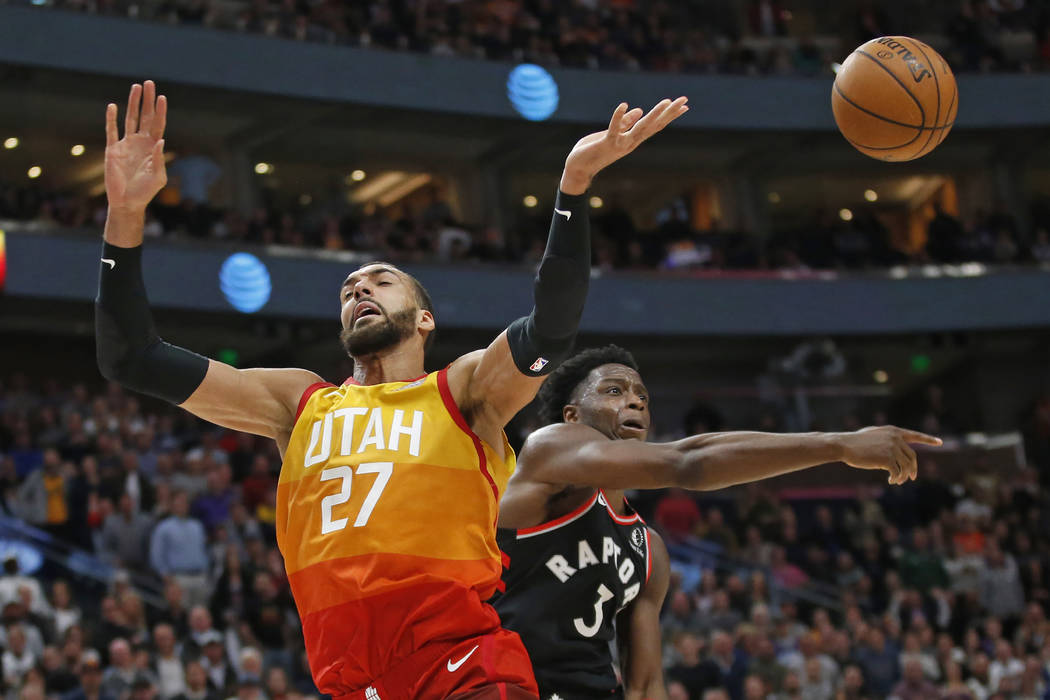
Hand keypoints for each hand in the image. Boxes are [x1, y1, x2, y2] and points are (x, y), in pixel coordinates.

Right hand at [105, 80, 167, 213]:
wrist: (127, 203)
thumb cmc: (145, 192)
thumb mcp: (158, 177)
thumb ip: (159, 159)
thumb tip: (161, 140)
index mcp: (154, 148)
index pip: (158, 125)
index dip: (160, 112)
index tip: (162, 97)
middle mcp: (140, 143)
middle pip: (145, 117)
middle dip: (147, 101)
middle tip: (149, 83)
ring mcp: (126, 145)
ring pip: (130, 119)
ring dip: (133, 103)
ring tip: (136, 87)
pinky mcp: (113, 150)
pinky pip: (111, 131)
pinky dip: (111, 119)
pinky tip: (112, 106)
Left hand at [560, 97, 688, 194]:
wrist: (578, 169)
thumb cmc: (594, 151)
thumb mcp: (611, 134)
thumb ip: (625, 123)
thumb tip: (639, 110)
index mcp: (632, 139)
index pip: (654, 126)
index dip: (669, 116)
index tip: (684, 106)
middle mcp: (629, 143)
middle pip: (653, 126)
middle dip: (669, 113)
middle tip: (684, 100)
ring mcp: (619, 144)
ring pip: (640, 128)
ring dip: (654, 115)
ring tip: (666, 102)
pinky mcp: (605, 143)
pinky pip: (614, 129)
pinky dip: (618, 117)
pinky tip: (624, 104)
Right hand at [839, 426, 941, 484]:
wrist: (844, 445)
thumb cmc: (855, 442)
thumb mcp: (873, 435)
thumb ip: (887, 439)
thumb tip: (895, 449)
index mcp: (893, 431)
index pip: (915, 435)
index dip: (928, 439)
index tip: (939, 442)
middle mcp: (895, 438)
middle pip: (912, 456)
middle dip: (913, 469)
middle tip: (912, 478)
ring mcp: (892, 448)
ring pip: (906, 466)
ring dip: (904, 476)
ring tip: (897, 481)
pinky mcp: (887, 458)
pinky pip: (897, 472)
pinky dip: (896, 478)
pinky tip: (891, 481)